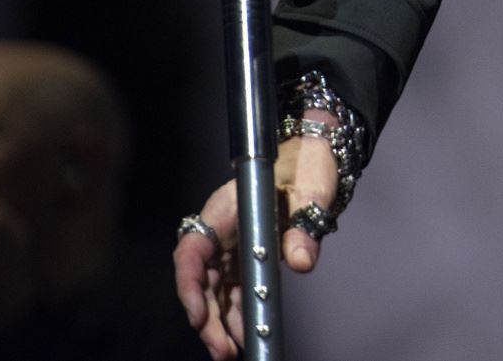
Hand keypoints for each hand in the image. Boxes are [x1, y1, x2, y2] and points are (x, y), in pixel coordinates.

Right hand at [173, 124, 338, 359]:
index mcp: (226, 209)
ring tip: (232, 352)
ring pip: (216, 291)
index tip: (198, 314)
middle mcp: (222, 231)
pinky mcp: (246, 258)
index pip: (192, 248)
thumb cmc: (308, 167)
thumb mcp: (312, 191)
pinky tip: (247, 335)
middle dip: (207, 318)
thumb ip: (304, 225)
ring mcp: (231, 246)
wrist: (314, 160)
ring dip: (221, 324)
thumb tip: (300, 262)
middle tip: (223, 350)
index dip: (189, 284)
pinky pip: (235, 291)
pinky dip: (239, 314)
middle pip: (200, 280)